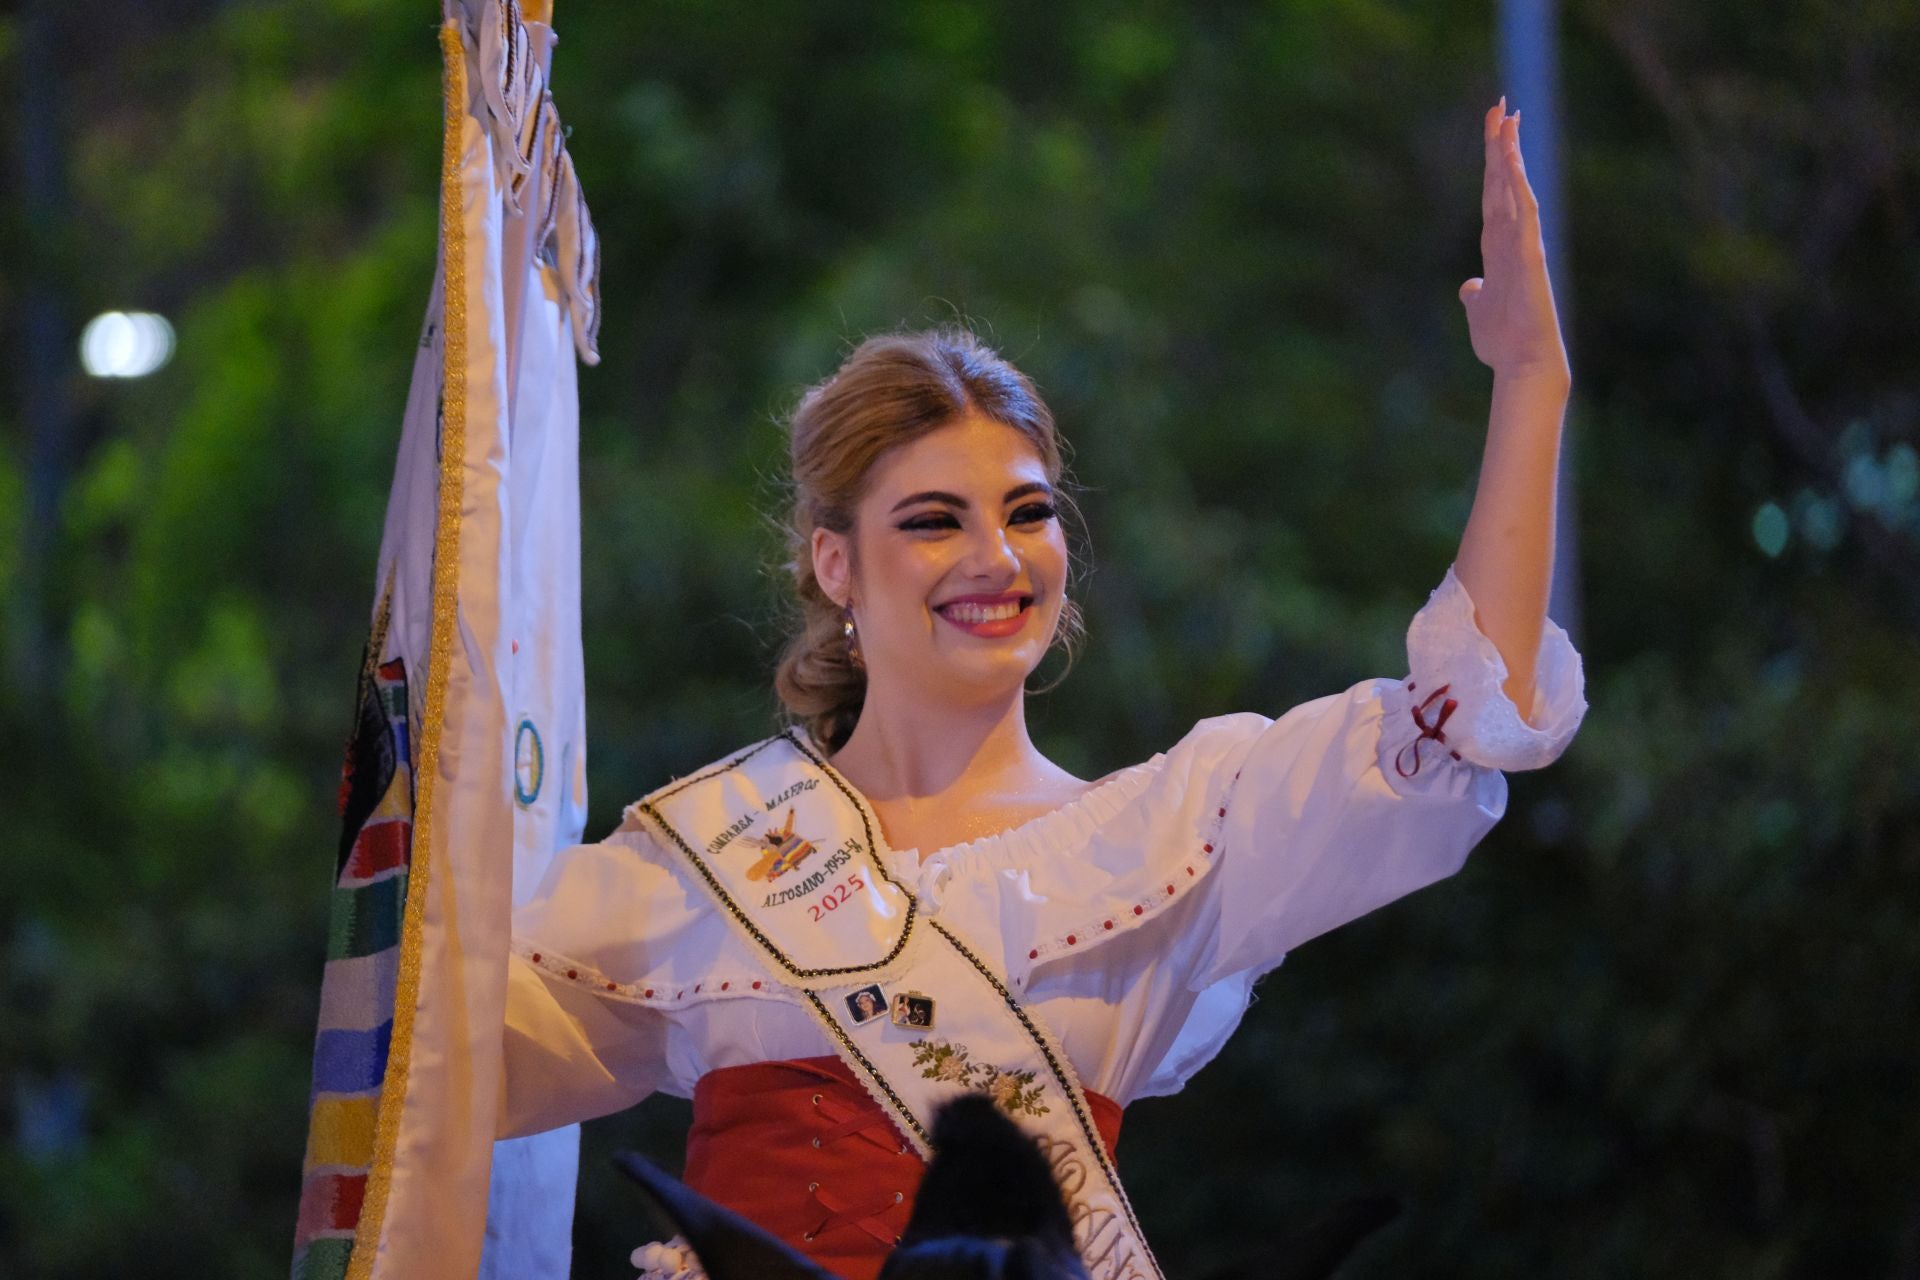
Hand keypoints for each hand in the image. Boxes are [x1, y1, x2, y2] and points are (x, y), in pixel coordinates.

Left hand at [1458, 100, 1569, 383]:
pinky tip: (1511, 159)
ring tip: (1507, 117)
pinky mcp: (1530, 254)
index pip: (1493, 195)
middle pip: (1503, 182)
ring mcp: (1523, 244)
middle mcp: (1512, 238)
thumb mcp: (1479, 311)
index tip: (1492, 132)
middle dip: (1501, 144)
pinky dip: (1518, 185)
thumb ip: (1476, 294)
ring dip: (1510, 154)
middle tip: (1499, 106)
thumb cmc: (1504, 341)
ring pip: (1515, 188)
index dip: (1491, 164)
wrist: (1522, 364)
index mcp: (1498, 247)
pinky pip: (1525, 212)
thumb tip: (1470, 287)